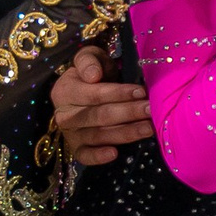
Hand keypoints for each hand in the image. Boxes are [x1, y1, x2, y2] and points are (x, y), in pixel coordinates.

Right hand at [53, 46, 151, 165]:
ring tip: (148, 129)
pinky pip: (84, 155)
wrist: (87, 90)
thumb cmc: (94, 72)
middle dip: (128, 113)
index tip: (141, 91)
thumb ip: (89, 60)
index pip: (94, 93)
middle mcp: (64, 114)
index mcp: (65, 90)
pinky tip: (114, 154)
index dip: (118, 93)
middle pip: (98, 115)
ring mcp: (70, 133)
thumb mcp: (90, 58)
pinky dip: (97, 157)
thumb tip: (93, 76)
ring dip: (124, 133)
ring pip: (97, 135)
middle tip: (151, 110)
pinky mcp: (76, 148)